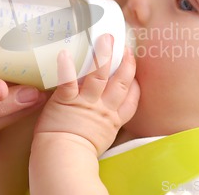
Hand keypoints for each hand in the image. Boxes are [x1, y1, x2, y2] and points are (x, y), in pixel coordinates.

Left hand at [34, 34, 139, 155]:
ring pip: (100, 75)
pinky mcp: (67, 101)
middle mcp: (103, 108)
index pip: (131, 99)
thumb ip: (105, 123)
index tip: (135, 70)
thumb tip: (104, 114)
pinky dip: (67, 68)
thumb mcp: (102, 138)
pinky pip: (68, 81)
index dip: (135, 84)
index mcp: (113, 118)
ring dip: (104, 56)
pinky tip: (65, 53)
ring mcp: (86, 103)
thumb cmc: (79, 153)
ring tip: (107, 39)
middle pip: (121, 82)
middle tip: (127, 46)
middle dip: (126, 63)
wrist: (63, 159)